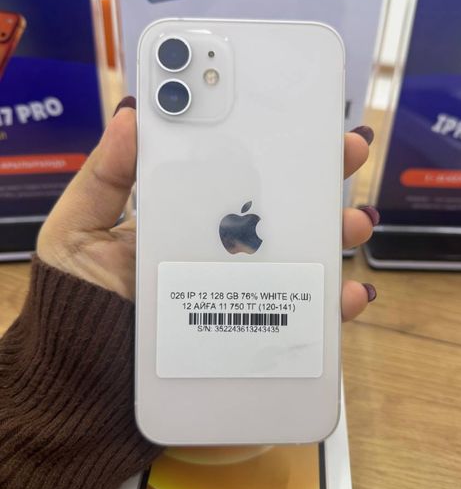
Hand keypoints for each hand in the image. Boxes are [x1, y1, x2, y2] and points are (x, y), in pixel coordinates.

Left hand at [38, 98, 377, 314]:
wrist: (84, 381)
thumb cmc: (77, 301)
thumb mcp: (78, 231)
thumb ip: (103, 178)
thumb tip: (130, 113)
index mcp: (184, 216)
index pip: (230, 171)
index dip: (261, 138)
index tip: (289, 108)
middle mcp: (218, 248)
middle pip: (277, 207)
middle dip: (318, 175)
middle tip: (347, 148)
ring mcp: (238, 289)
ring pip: (298, 255)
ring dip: (335, 234)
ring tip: (355, 221)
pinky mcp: (249, 332)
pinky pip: (298, 316)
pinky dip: (329, 305)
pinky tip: (346, 294)